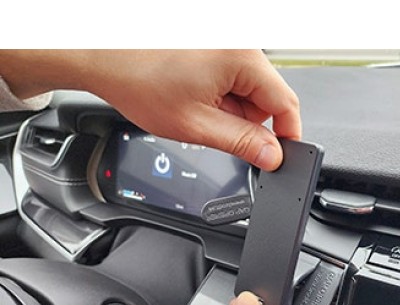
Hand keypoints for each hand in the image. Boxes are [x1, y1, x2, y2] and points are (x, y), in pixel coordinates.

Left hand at [0, 49, 300, 170]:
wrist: (104, 56)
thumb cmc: (139, 79)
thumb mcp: (197, 125)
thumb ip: (242, 143)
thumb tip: (272, 155)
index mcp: (242, 59)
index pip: (286, 103)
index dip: (288, 135)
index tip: (283, 156)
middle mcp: (239, 46)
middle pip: (267, 98)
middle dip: (249, 123)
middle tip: (217, 132)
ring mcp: (227, 45)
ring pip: (248, 91)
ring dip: (230, 110)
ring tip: (196, 109)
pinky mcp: (215, 48)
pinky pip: (233, 80)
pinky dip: (219, 97)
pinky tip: (194, 98)